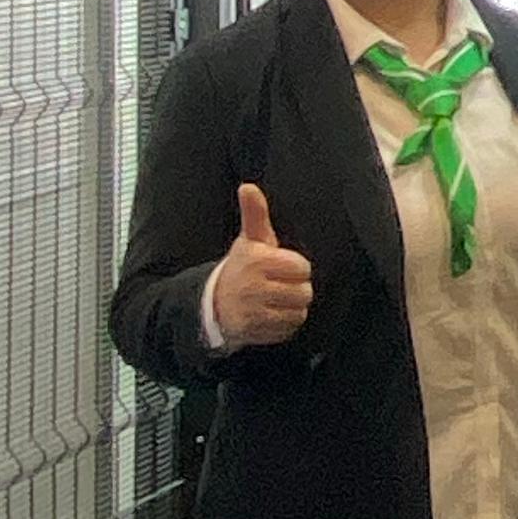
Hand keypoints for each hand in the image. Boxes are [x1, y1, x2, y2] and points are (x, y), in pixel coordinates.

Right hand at [211, 180, 312, 348]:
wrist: (213, 304)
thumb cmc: (240, 268)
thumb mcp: (248, 240)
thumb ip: (255, 213)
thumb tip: (248, 186)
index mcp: (256, 261)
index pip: (302, 268)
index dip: (296, 268)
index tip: (281, 267)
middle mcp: (253, 287)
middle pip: (304, 292)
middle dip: (296, 289)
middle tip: (279, 286)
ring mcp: (253, 312)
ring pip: (298, 313)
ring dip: (292, 308)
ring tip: (276, 301)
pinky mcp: (254, 332)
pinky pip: (288, 330)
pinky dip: (284, 325)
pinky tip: (270, 315)